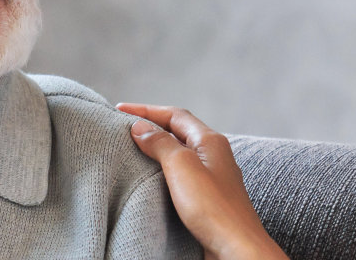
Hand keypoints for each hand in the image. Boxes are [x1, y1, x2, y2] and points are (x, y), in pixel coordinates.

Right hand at [117, 103, 288, 259]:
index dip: (146, 110)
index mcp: (211, 141)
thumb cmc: (214, 208)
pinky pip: (182, 175)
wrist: (236, 248)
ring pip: (180, 154)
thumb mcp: (182, 167)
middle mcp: (214, 155)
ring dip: (156, 149)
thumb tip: (140, 127)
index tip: (119, 110)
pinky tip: (151, 180)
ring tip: (132, 151)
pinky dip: (163, 171)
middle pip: (178, 131)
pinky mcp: (208, 198)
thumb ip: (160, 143)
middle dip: (151, 126)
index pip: (175, 115)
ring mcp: (212, 177)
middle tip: (123, 128)